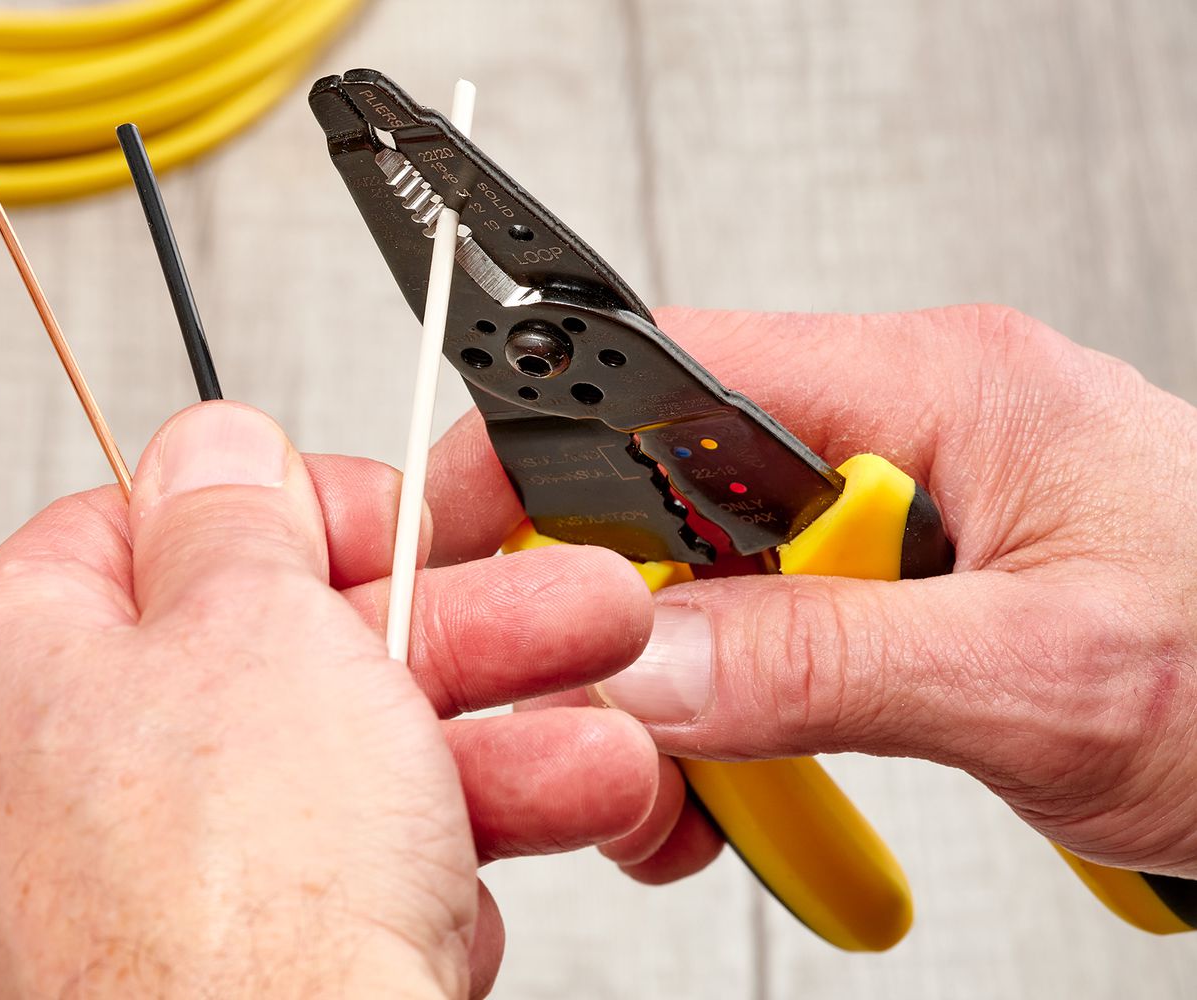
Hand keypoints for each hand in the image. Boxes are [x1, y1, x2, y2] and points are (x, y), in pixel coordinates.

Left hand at [0, 402, 657, 998]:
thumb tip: (216, 447)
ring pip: (327, 770)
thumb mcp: (254, 626)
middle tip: (548, 606)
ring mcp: (127, 888)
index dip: (296, 512)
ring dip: (482, 742)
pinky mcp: (215, 968)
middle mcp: (38, 784)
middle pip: (269, 654)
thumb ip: (234, 511)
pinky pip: (335, 872)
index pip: (147, 531)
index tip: (398, 521)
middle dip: (444, 630)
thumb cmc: (229, 908)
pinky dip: (435, 851)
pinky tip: (515, 847)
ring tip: (593, 736)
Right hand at [427, 305, 1196, 882]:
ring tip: (712, 796)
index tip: (467, 547)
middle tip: (615, 733)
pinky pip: (768, 639)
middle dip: (617, 622)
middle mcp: (907, 436)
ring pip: (708, 585)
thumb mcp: (1044, 673)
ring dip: (684, 700)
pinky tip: (761, 785)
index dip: (543, 452)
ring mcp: (903, 522)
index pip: (670, 375)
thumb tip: (646, 663)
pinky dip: (738, 723)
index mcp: (935, 385)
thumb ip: (825, 662)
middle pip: (669, 496)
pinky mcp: (905, 598)